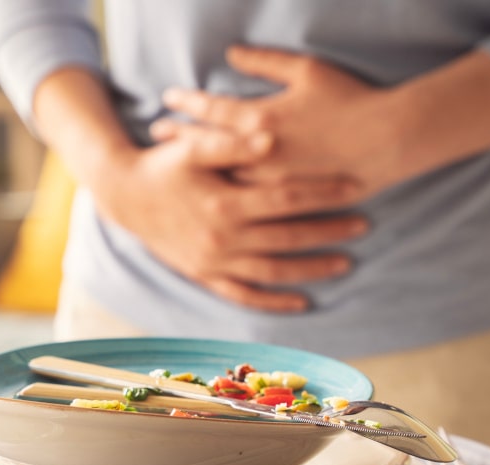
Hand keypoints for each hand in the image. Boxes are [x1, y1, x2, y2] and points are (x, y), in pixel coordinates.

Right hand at [91, 127, 366, 312]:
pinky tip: (302, 301)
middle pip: (288, 237)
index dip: (323, 191)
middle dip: (329, 231)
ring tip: (346, 262)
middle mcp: (221, 239)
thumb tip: (272, 136)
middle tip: (365, 223)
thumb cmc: (163, 164)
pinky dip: (273, 302)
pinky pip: (244, 295)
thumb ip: (232, 141)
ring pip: (273, 272)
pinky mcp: (204, 276)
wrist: (124, 196)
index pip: (286, 198)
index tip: (355, 185)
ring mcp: (213, 263)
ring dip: (311, 269)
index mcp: (223, 203)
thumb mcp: (192, 147)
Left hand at [154, 45, 411, 198]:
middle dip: (179, 138)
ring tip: (175, 163)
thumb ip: (266, 61)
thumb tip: (232, 52)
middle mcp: (257, 153)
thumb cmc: (351, 99)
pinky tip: (214, 193)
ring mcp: (270, 182)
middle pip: (205, 147)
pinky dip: (227, 195)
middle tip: (156, 135)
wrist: (388, 139)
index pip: (210, 110)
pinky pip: (249, 203)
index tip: (167, 97)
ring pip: (221, 178)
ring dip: (196, 169)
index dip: (186, 102)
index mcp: (260, 117)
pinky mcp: (287, 203)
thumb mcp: (307, 70)